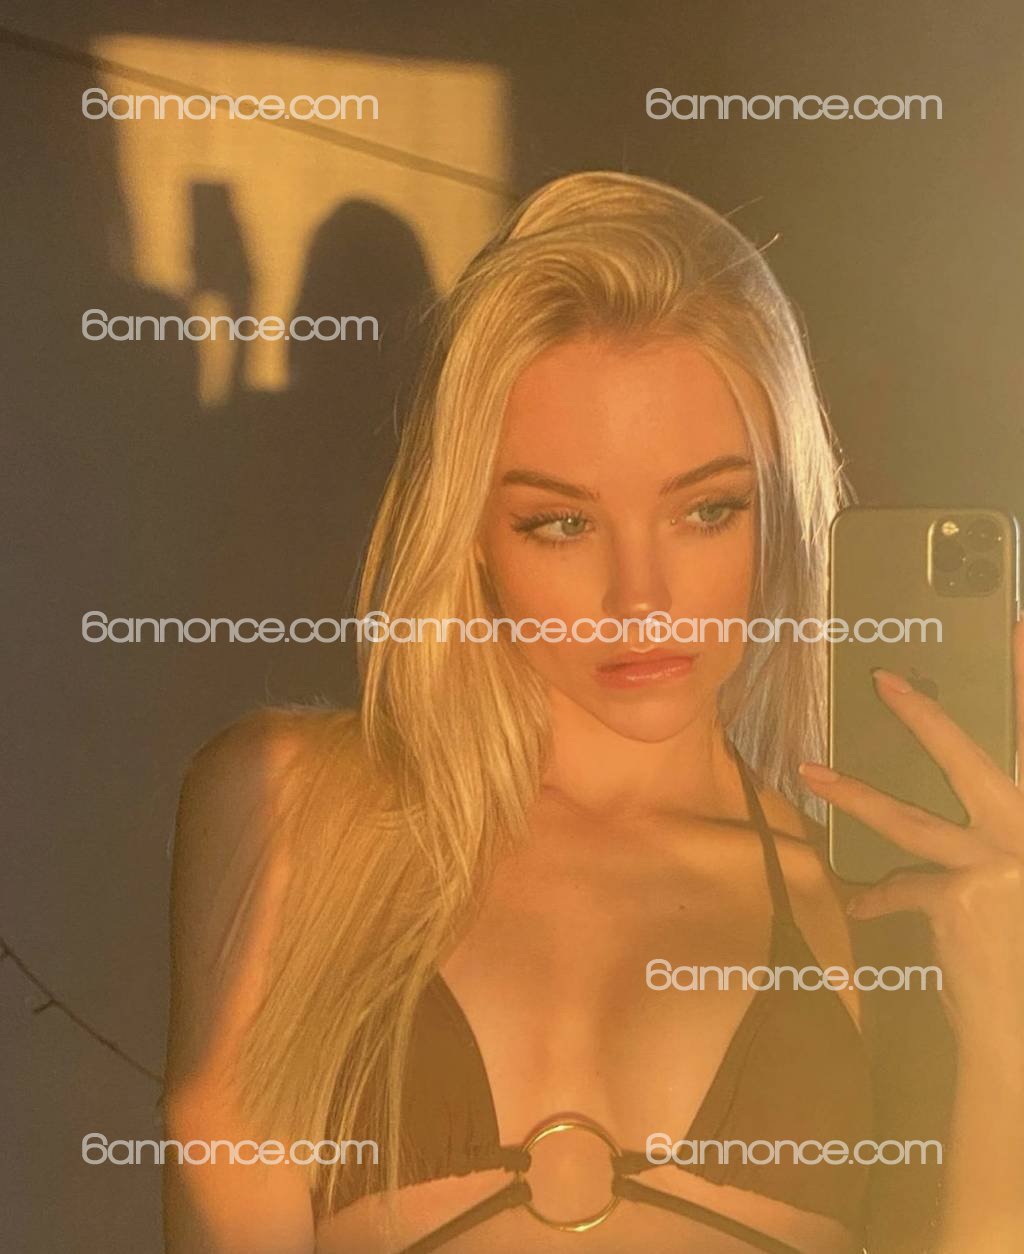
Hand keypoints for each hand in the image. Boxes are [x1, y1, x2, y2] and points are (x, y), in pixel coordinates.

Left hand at [798, 618, 1023, 1057]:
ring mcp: (996, 865)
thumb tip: (984, 822)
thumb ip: (1002, 838)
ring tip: (809, 772)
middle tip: (884, 680)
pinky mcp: (955, 899)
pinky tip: (856, 903)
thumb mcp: (1022, 872)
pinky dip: (876, 897)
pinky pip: (898, 890)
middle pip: (971, 760)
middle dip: (925, 717)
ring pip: (909, 821)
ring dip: (854, 795)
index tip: (1012, 632)